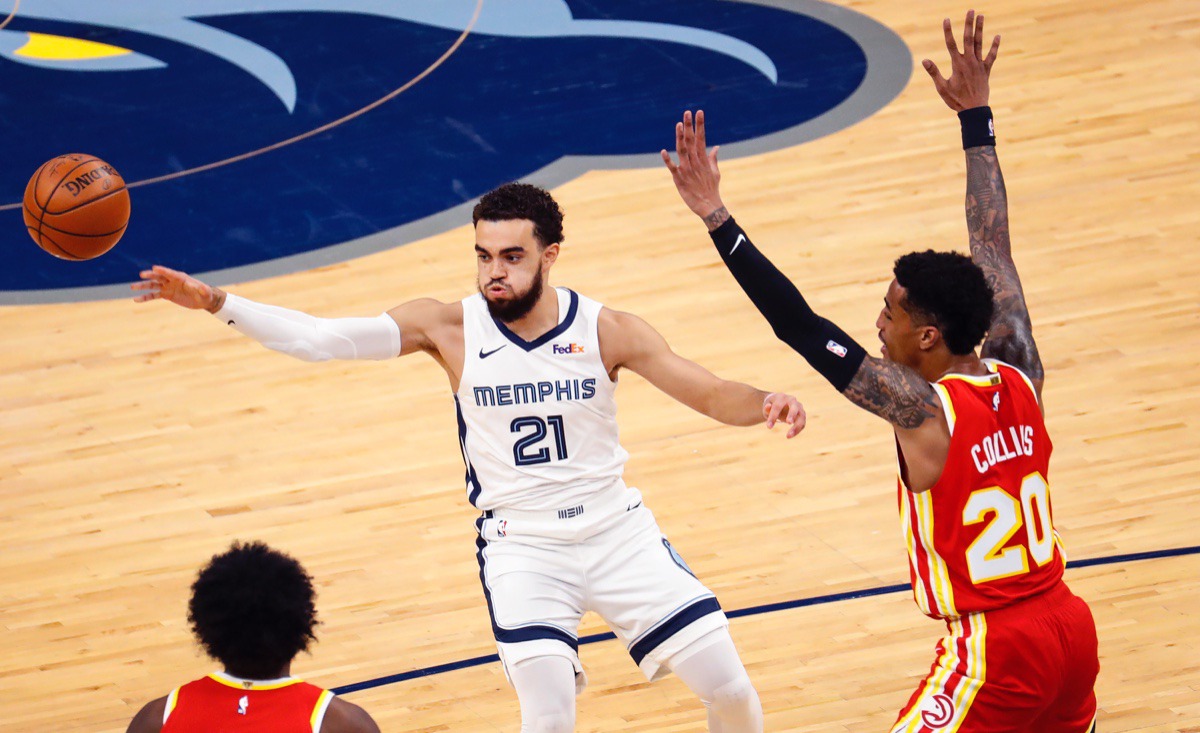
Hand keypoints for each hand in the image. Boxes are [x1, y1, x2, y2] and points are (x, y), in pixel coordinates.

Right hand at [132, 265, 222, 310]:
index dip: (162, 270)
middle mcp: (172, 281)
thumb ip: (202, 289)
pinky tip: (136, 300)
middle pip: (159, 276)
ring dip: (143, 286)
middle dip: (150, 275)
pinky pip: (154, 296)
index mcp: (180, 277)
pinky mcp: (166, 295)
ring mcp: (168, 287)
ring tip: (132, 287)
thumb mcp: (205, 292)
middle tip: (141, 275)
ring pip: (153, 285)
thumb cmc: (205, 294)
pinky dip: (145, 297)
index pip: (170, 273)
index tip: (154, 268)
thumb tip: (202, 287)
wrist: (203, 300)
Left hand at [661, 110, 727, 229]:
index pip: (701, 138)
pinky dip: (668, 160)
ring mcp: (686, 170)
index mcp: (703, 159)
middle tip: (687, 112)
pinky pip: (672, 168)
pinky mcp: (679, 179)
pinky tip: (663, 151)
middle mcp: (695, 162)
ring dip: (680, 137)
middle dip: (689, 126)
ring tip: (678, 124)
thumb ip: (713, 158)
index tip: (699, 112)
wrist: (709, 206)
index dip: (700, 125)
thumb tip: (716, 147)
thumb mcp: (715, 172)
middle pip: (691, 140)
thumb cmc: (711, 189)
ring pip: (682, 150)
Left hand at [763, 392, 805, 438]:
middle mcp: (792, 400)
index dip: (773, 416)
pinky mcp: (802, 415)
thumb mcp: (767, 406)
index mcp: (781, 397)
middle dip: (792, 414)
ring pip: (801, 417)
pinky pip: (802, 423)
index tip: (768, 427)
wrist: (780, 404)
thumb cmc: (772, 406)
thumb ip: (767, 408)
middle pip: (794, 407)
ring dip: (796, 426)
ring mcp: (799, 407)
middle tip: (788, 422)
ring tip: (788, 436)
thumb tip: (768, 406)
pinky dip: (797, 430)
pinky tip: (790, 435)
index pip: (778, 406)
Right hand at [923, 10, 999, 111]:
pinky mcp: (986, 70)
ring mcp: (979, 64)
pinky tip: (997, 36)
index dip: (948, 31)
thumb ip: (934, 72)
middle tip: (970, 10)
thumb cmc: (956, 100)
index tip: (946, 19)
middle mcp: (969, 61)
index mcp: (957, 65)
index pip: (951, 44)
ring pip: (979, 43)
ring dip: (980, 29)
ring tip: (981, 15)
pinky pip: (991, 56)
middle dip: (969, 24)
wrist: (974, 109)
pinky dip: (994, 46)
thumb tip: (925, 60)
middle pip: (968, 38)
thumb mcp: (942, 87)